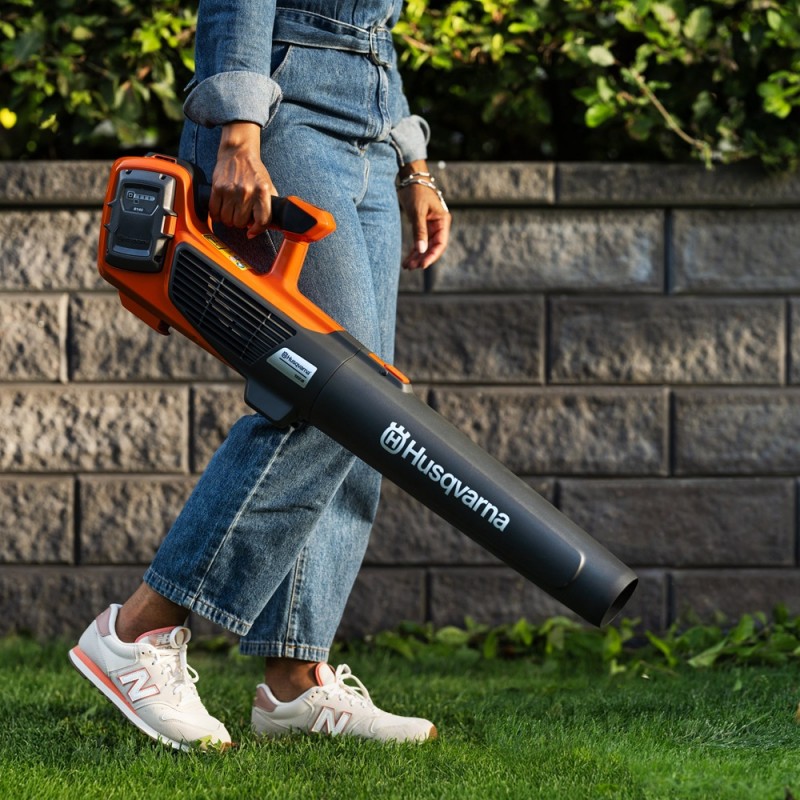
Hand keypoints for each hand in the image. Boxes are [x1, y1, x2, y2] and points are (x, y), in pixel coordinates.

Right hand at [210, 121, 276, 238]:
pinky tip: (221, 211)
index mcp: (262, 191)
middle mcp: (247, 191)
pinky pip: (215, 211)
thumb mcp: (268, 185)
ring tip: (231, 212)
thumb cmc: (253, 171)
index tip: (252, 232)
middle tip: (240, 216)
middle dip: (240, 223)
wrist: (238, 152)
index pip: (262, 220)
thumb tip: (271, 225)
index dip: (257, 230)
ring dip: (229, 220)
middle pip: (241, 223)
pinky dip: (217, 216)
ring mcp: (231, 190)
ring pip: (228, 220)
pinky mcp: (218, 188)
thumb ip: (271, 205)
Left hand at [398, 160, 450, 270]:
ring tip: (407, 266)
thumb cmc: (416, 191)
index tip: (422, 265)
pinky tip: (407, 260)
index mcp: (442, 221)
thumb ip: (419, 231)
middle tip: (411, 267)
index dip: (432, 256)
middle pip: (432, 247)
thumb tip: (421, 251)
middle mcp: (438, 225)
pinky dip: (413, 251)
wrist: (410, 178)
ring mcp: (430, 227)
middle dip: (422, 258)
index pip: (440, 243)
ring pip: (425, 247)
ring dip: (417, 257)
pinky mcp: (421, 226)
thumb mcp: (417, 212)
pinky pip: (419, 242)